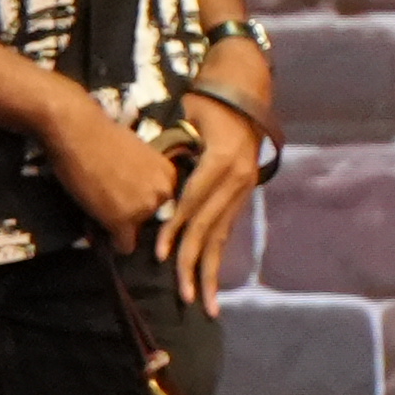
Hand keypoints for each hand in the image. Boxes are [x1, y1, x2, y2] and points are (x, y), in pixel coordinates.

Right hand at [41, 83, 180, 246]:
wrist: (78, 130)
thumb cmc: (101, 135)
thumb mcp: (137, 155)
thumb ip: (145, 178)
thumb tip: (136, 198)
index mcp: (170, 174)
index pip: (163, 206)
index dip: (141, 205)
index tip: (124, 200)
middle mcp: (165, 192)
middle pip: (151, 222)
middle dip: (132, 217)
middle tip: (108, 203)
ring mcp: (146, 208)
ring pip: (135, 234)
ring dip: (118, 226)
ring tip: (98, 207)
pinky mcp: (124, 221)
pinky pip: (123, 246)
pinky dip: (109, 242)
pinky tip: (97, 226)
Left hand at [162, 81, 267, 313]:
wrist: (245, 90)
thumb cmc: (209, 101)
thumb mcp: (188, 117)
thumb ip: (173, 148)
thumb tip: (148, 180)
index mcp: (223, 161)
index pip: (194, 203)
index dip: (176, 229)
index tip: (160, 254)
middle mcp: (237, 179)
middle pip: (210, 228)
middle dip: (194, 264)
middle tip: (182, 296)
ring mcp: (243, 189)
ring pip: (222, 236)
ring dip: (210, 272)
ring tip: (204, 304)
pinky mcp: (242, 195)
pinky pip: (226, 230)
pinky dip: (215, 256)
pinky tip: (210, 281)